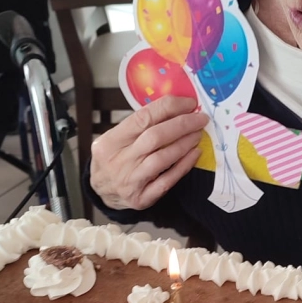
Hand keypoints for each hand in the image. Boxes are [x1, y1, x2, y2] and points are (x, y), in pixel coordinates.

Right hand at [89, 96, 208, 210]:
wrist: (101, 192)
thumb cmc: (113, 158)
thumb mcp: (115, 139)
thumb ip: (139, 125)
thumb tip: (174, 107)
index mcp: (110, 141)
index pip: (142, 118)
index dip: (169, 107)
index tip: (189, 103)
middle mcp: (118, 161)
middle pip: (155, 137)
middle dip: (182, 125)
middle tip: (200, 119)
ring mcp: (130, 182)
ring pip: (162, 159)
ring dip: (185, 144)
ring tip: (198, 134)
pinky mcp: (141, 199)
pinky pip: (167, 181)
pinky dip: (184, 166)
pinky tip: (195, 154)